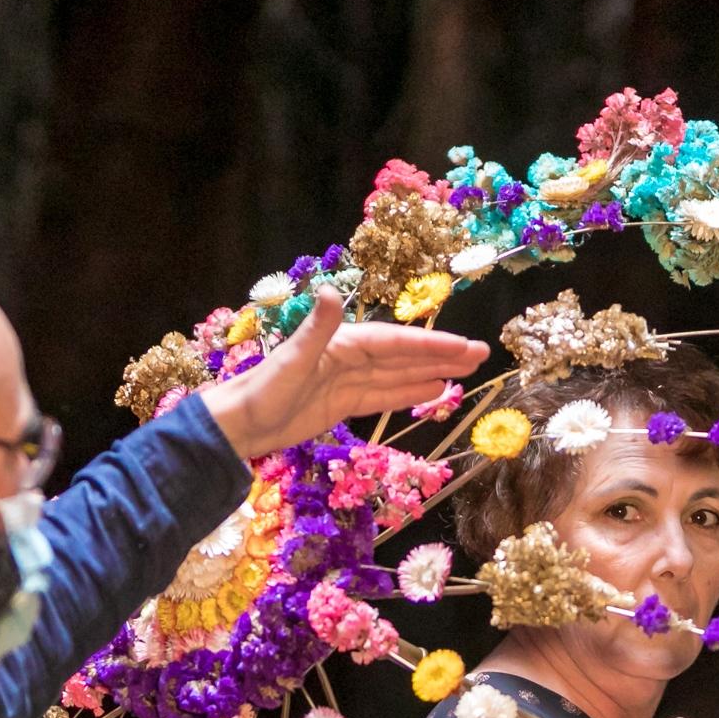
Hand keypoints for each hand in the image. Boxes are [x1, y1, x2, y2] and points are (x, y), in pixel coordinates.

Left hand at [198, 287, 489, 458]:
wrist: (237, 425)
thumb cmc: (261, 392)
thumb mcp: (290, 361)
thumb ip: (315, 329)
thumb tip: (328, 291)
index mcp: (341, 344)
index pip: (395, 343)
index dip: (431, 344)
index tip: (464, 346)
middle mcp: (349, 358)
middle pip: (403, 355)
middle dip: (442, 354)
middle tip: (481, 354)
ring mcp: (346, 381)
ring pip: (398, 375)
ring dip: (431, 371)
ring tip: (467, 371)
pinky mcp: (341, 404)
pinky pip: (383, 396)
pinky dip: (409, 393)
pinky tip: (433, 392)